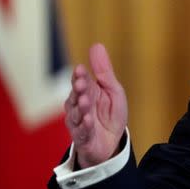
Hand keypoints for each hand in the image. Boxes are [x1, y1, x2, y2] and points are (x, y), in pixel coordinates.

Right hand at [64, 43, 127, 167]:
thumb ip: (104, 71)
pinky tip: (88, 120)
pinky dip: (85, 126)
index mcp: (86, 92)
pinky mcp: (83, 138)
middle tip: (81, 84)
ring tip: (85, 101)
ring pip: (77, 114)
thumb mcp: (113, 91)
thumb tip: (97, 45)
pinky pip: (82, 131)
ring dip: (81, 107)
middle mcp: (78, 106)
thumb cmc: (110, 114)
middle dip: (78, 90)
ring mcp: (79, 122)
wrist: (111, 142)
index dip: (79, 76)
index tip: (80, 69)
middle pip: (76, 96)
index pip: (80, 81)